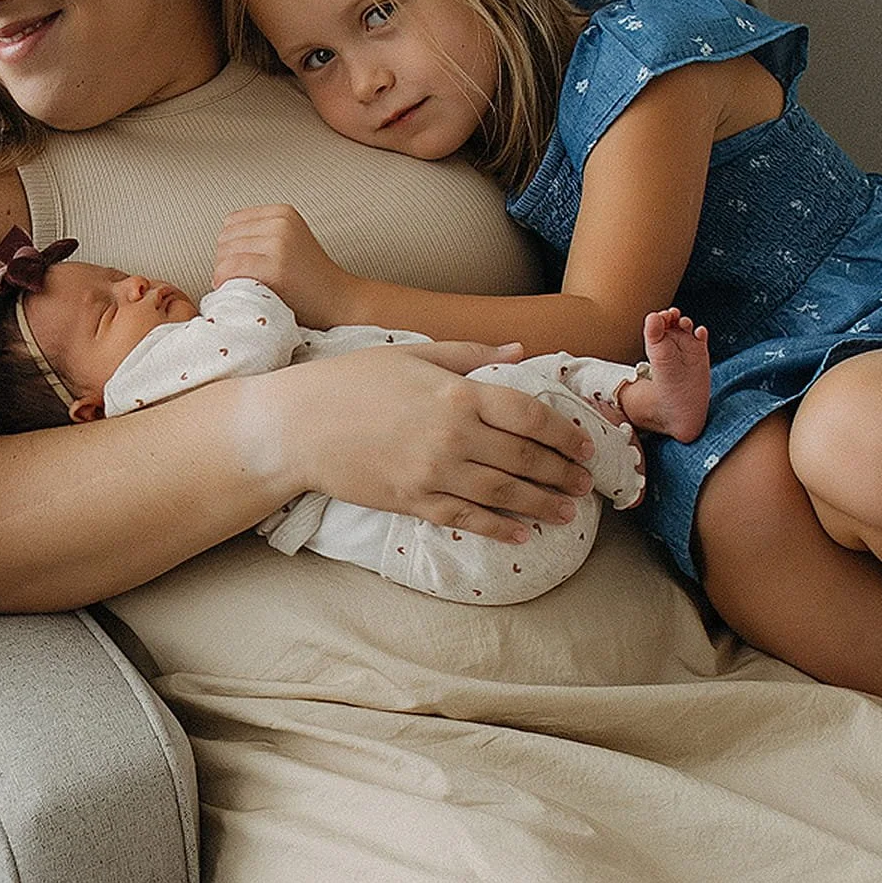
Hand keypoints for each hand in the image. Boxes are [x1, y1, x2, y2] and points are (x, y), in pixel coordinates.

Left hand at [213, 205, 356, 326]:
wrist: (340, 301)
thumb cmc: (309, 279)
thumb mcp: (289, 242)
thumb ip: (261, 235)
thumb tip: (221, 244)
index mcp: (282, 212)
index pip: (231, 222)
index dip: (230, 248)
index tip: (240, 267)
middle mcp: (280, 222)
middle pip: (225, 238)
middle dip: (225, 262)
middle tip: (238, 282)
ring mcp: (279, 243)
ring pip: (224, 254)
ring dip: (223, 274)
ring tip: (239, 287)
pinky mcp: (276, 266)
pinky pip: (231, 269)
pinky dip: (224, 281)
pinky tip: (235, 292)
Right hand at [279, 342, 597, 540]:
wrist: (297, 426)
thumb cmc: (351, 382)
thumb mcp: (412, 353)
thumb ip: (470, 353)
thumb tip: (519, 349)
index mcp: (456, 393)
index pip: (529, 415)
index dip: (564, 433)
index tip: (584, 445)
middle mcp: (452, 435)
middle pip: (525, 458)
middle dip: (562, 473)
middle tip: (585, 483)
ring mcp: (433, 473)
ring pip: (503, 493)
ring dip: (542, 504)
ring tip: (567, 512)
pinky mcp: (413, 501)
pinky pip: (466, 519)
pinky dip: (497, 528)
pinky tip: (520, 533)